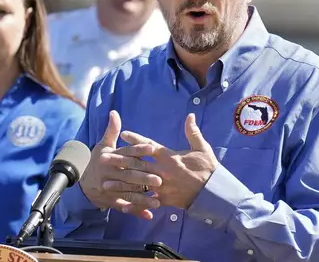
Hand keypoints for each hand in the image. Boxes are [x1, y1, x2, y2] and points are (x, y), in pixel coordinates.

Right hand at [78, 110, 162, 219]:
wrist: (80, 181)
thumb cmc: (96, 160)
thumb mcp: (102, 145)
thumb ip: (111, 130)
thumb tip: (114, 113)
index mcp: (110, 158)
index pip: (126, 153)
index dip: (139, 150)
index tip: (153, 148)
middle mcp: (109, 173)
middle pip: (128, 175)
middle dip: (144, 178)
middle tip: (160, 180)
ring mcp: (109, 188)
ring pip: (128, 193)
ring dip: (143, 198)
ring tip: (158, 201)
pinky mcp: (110, 200)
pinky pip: (124, 206)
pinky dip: (136, 211)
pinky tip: (148, 214)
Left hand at [104, 113, 218, 209]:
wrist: (213, 193)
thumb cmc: (208, 169)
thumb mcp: (202, 148)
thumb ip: (193, 132)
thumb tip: (190, 116)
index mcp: (170, 157)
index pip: (149, 146)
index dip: (136, 139)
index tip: (124, 134)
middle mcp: (162, 171)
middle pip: (137, 164)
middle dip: (120, 161)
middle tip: (105, 158)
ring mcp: (162, 187)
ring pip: (137, 184)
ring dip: (121, 184)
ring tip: (106, 183)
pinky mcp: (164, 200)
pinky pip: (146, 201)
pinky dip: (134, 203)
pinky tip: (122, 204)